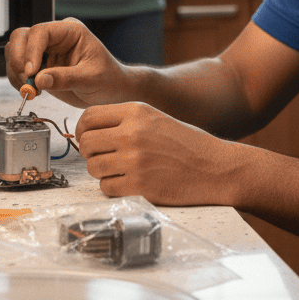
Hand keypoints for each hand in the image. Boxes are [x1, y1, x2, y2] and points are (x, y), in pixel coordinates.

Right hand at [4, 19, 134, 108]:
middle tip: (27, 81)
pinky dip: (18, 80)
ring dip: (16, 71)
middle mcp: (55, 37)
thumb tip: (40, 80)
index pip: (41, 32)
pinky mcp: (40, 65)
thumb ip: (66, 78)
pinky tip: (32, 90)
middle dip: (19, 59)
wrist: (112, 90)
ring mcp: (45, 51)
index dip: (32, 51)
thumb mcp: (91, 79)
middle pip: (21, 37)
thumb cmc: (109, 78)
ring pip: (15, 50)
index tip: (32, 72)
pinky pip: (18, 67)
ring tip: (31, 88)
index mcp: (70, 31)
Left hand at [75, 102, 240, 205]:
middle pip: (86, 143)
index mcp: (136, 112)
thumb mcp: (156, 118)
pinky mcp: (139, 185)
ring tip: (118, 171)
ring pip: (93, 167)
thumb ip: (125, 121)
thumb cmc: (187, 144)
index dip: (82, 130)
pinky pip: (106, 188)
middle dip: (89, 153)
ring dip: (101, 172)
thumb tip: (91, 130)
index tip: (87, 139)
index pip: (89, 117)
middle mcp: (132, 133)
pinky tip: (127, 183)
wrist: (215, 168)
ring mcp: (135, 160)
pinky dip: (112, 188)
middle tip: (101, 158)